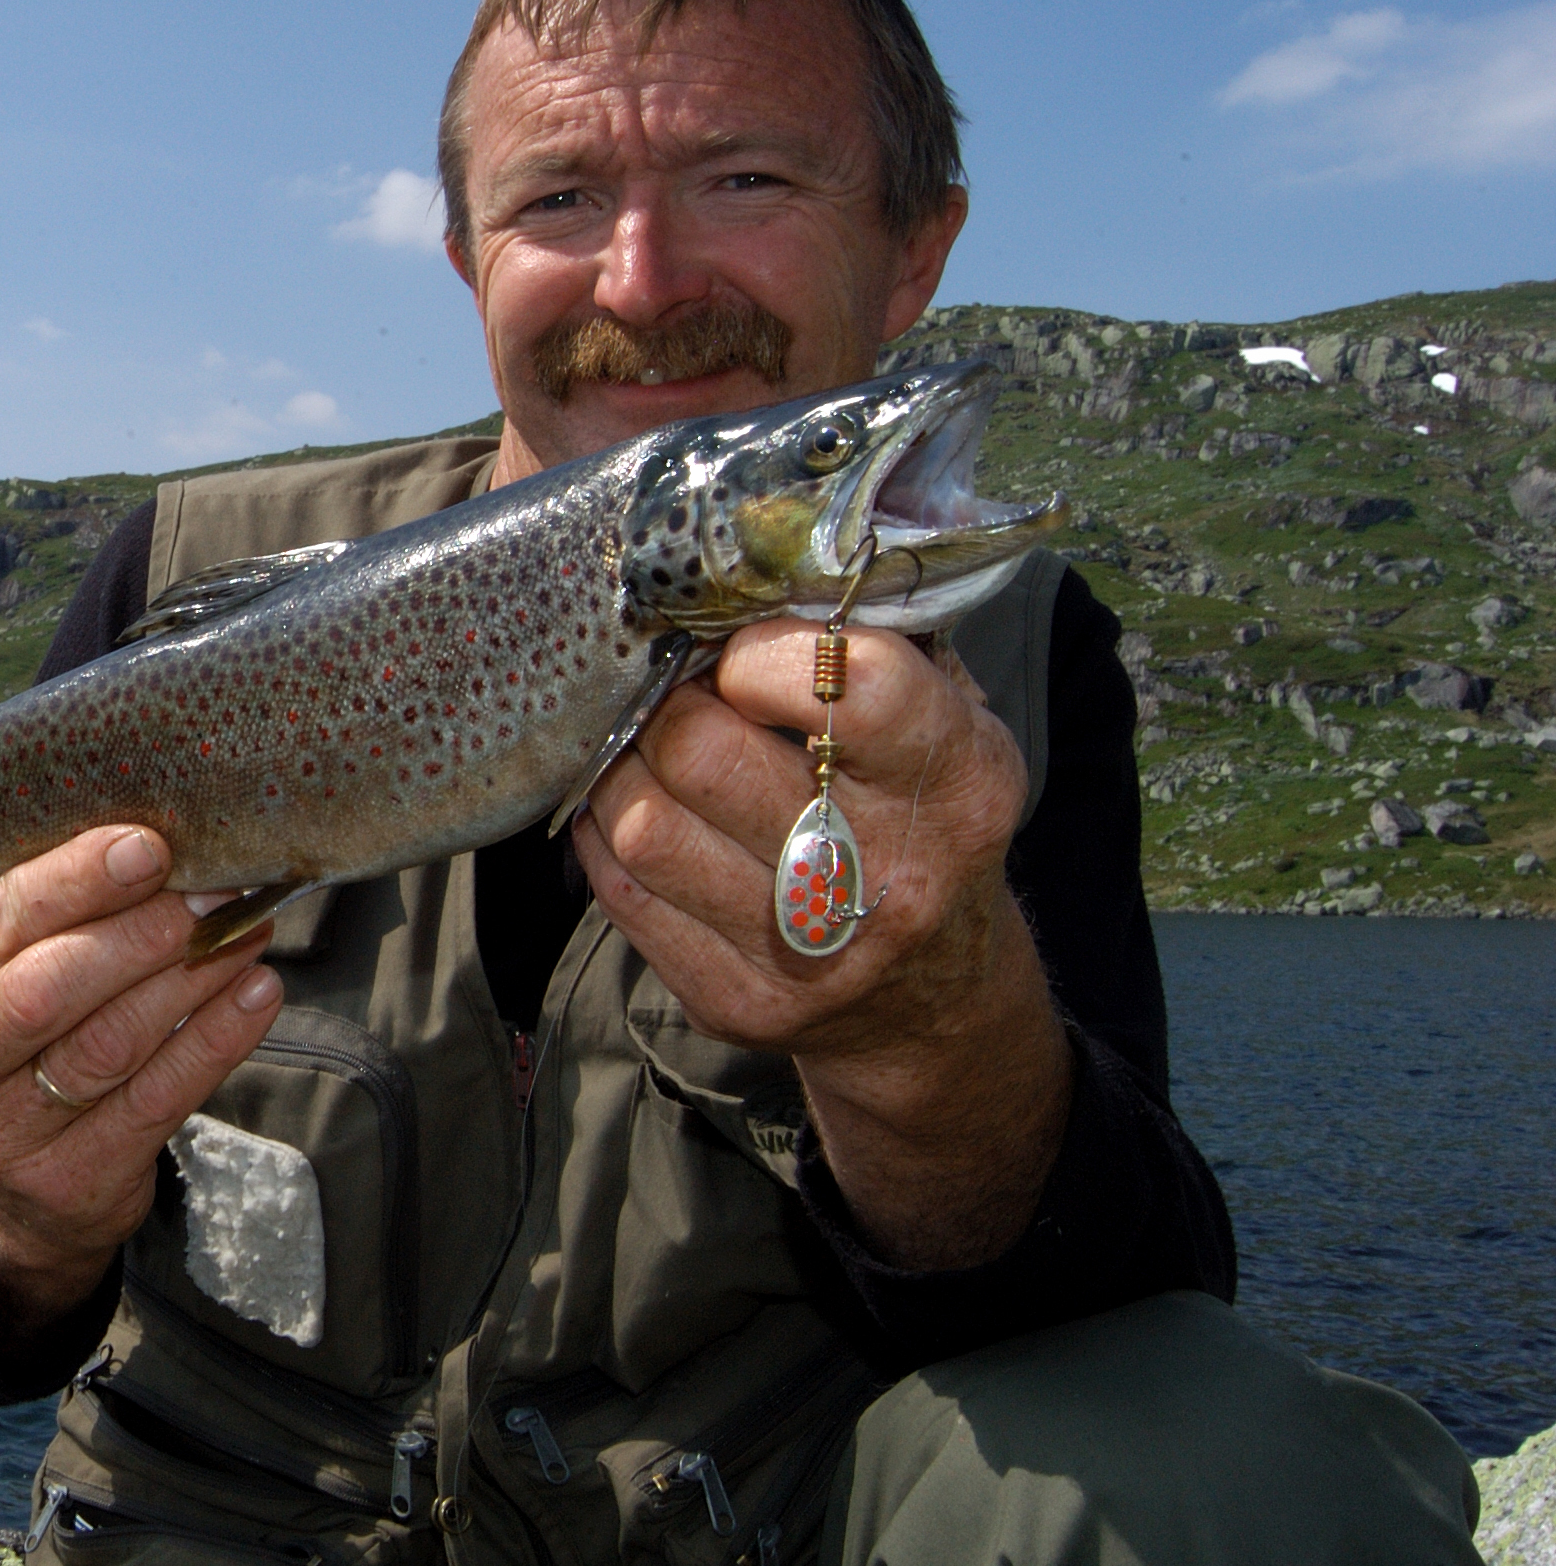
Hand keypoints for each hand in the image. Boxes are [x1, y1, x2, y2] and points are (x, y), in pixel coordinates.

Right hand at [0, 824, 282, 1346]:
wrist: (20, 1187)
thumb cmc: (19, 1037)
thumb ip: (41, 910)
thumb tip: (148, 824)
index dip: (73, 881)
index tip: (147, 845)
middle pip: (45, 989)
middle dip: (138, 932)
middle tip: (211, 892)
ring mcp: (1, 1137)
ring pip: (108, 1045)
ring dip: (190, 979)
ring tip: (245, 929)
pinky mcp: (70, 1181)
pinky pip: (158, 1099)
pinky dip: (216, 1038)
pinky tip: (256, 992)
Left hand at [573, 620, 1070, 1267]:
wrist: (932, 997)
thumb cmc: (924, 817)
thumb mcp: (948, 720)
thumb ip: (878, 636)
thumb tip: (760, 561)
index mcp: (960, 783)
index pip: (854, 689)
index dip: (763, 652)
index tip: (741, 649)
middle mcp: (892, 876)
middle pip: (706, 755)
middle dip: (667, 704)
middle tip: (672, 691)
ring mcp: (810, 953)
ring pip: (645, 827)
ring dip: (620, 770)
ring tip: (645, 748)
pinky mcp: (737, 1004)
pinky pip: (622, 894)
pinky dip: (605, 837)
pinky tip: (634, 811)